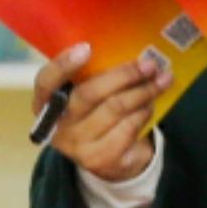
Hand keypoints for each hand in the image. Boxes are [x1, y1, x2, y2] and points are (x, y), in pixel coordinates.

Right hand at [32, 38, 169, 182]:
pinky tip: (150, 106)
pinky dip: (143, 113)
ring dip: (143, 92)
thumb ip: (94, 73)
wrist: (106, 156)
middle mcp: (57, 125)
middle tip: (150, 64)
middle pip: (89, 93)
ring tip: (160, 81)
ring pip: (114, 109)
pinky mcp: (98, 159)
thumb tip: (131, 49)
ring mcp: (76, 146)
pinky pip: (127, 129)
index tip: (87, 48)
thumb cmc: (95, 113)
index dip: (63, 65)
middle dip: (124, 75)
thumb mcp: (87, 93)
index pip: (46, 82)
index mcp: (46, 102)